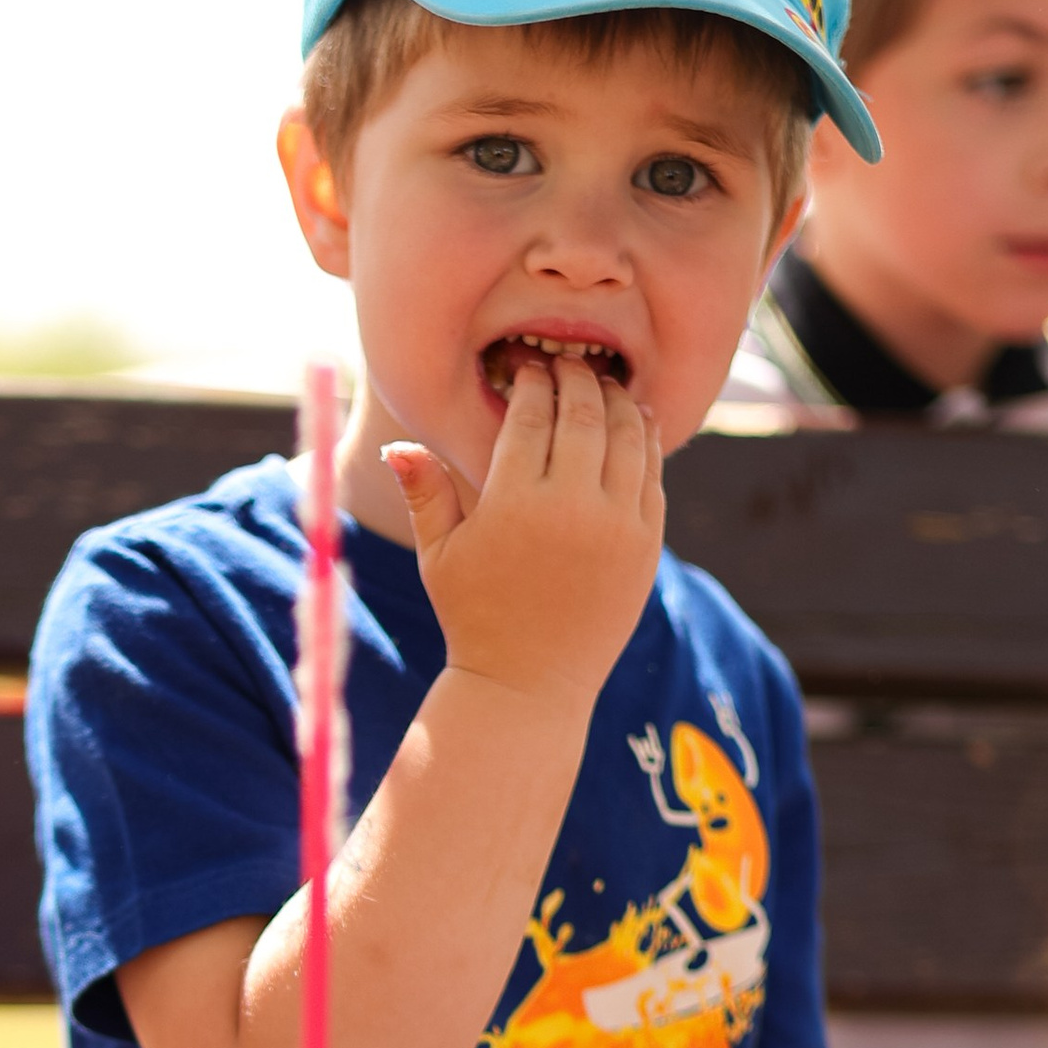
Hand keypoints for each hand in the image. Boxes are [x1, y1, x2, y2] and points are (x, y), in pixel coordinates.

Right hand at [384, 352, 663, 716]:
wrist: (529, 684)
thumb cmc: (474, 615)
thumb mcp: (439, 555)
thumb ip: (424, 493)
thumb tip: (395, 445)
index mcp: (514, 503)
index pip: (532, 415)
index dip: (531, 381)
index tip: (526, 366)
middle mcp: (572, 508)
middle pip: (584, 414)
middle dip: (576, 378)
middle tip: (567, 363)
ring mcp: (617, 526)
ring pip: (628, 436)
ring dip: (617, 401)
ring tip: (603, 385)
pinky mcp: (646, 545)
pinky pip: (652, 475)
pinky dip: (646, 440)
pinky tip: (635, 422)